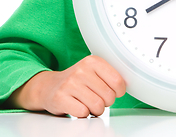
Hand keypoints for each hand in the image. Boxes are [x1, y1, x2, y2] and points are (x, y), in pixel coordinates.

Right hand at [8, 55, 125, 117]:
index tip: (114, 92)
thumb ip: (110, 75)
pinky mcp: (60, 98)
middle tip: (97, 98)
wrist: (49, 87)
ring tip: (88, 102)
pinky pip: (83, 113)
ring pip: (97, 106)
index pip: (118, 81)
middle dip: (105, 102)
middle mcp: (82, 70)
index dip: (119, 92)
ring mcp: (70, 83)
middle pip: (108, 96)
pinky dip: (83, 114)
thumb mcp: (94, 71)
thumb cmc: (77, 81)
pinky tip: (77, 106)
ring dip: (95, 109)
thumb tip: (126, 86)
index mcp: (93, 61)